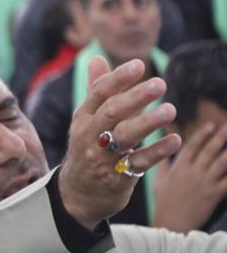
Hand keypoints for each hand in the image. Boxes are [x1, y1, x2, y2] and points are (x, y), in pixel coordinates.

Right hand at [58, 57, 181, 229]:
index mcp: (83, 118)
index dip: (118, 78)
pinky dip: (157, 151)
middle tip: (160, 84)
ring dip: (148, 123)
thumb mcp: (85, 121)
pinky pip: (139, 162)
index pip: (98, 94)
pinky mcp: (118, 177)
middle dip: (135, 98)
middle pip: (111, 113)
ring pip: (125, 137)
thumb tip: (96, 58)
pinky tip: (175, 140)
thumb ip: (96, 90)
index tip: (139, 65)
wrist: (77, 195)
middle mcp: (90, 136)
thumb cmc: (87, 149)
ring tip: (170, 110)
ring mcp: (102, 158)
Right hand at [151, 122, 226, 232]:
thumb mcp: (158, 182)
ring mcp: (204, 182)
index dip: (202, 135)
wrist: (171, 224)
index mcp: (179, 168)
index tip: (211, 125)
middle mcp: (192, 172)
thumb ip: (162, 165)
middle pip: (209, 150)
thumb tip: (160, 152)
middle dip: (220, 137)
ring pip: (222, 162)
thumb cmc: (163, 204)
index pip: (192, 146)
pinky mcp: (214, 194)